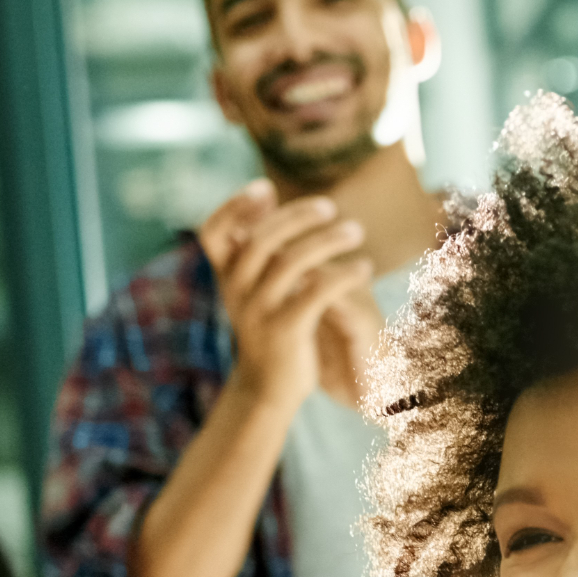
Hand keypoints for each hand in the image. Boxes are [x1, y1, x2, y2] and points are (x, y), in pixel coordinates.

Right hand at [200, 179, 379, 409]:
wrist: (268, 388)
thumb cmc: (267, 325)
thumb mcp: (253, 284)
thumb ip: (257, 244)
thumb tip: (267, 191)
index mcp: (226, 276)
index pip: (213, 232)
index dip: (233, 206)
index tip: (265, 187)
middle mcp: (236, 291)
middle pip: (261, 239)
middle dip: (297, 217)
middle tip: (331, 207)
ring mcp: (259, 311)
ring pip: (291, 262)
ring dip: (328, 241)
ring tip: (356, 231)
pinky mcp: (286, 331)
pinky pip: (317, 293)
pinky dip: (343, 275)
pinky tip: (364, 268)